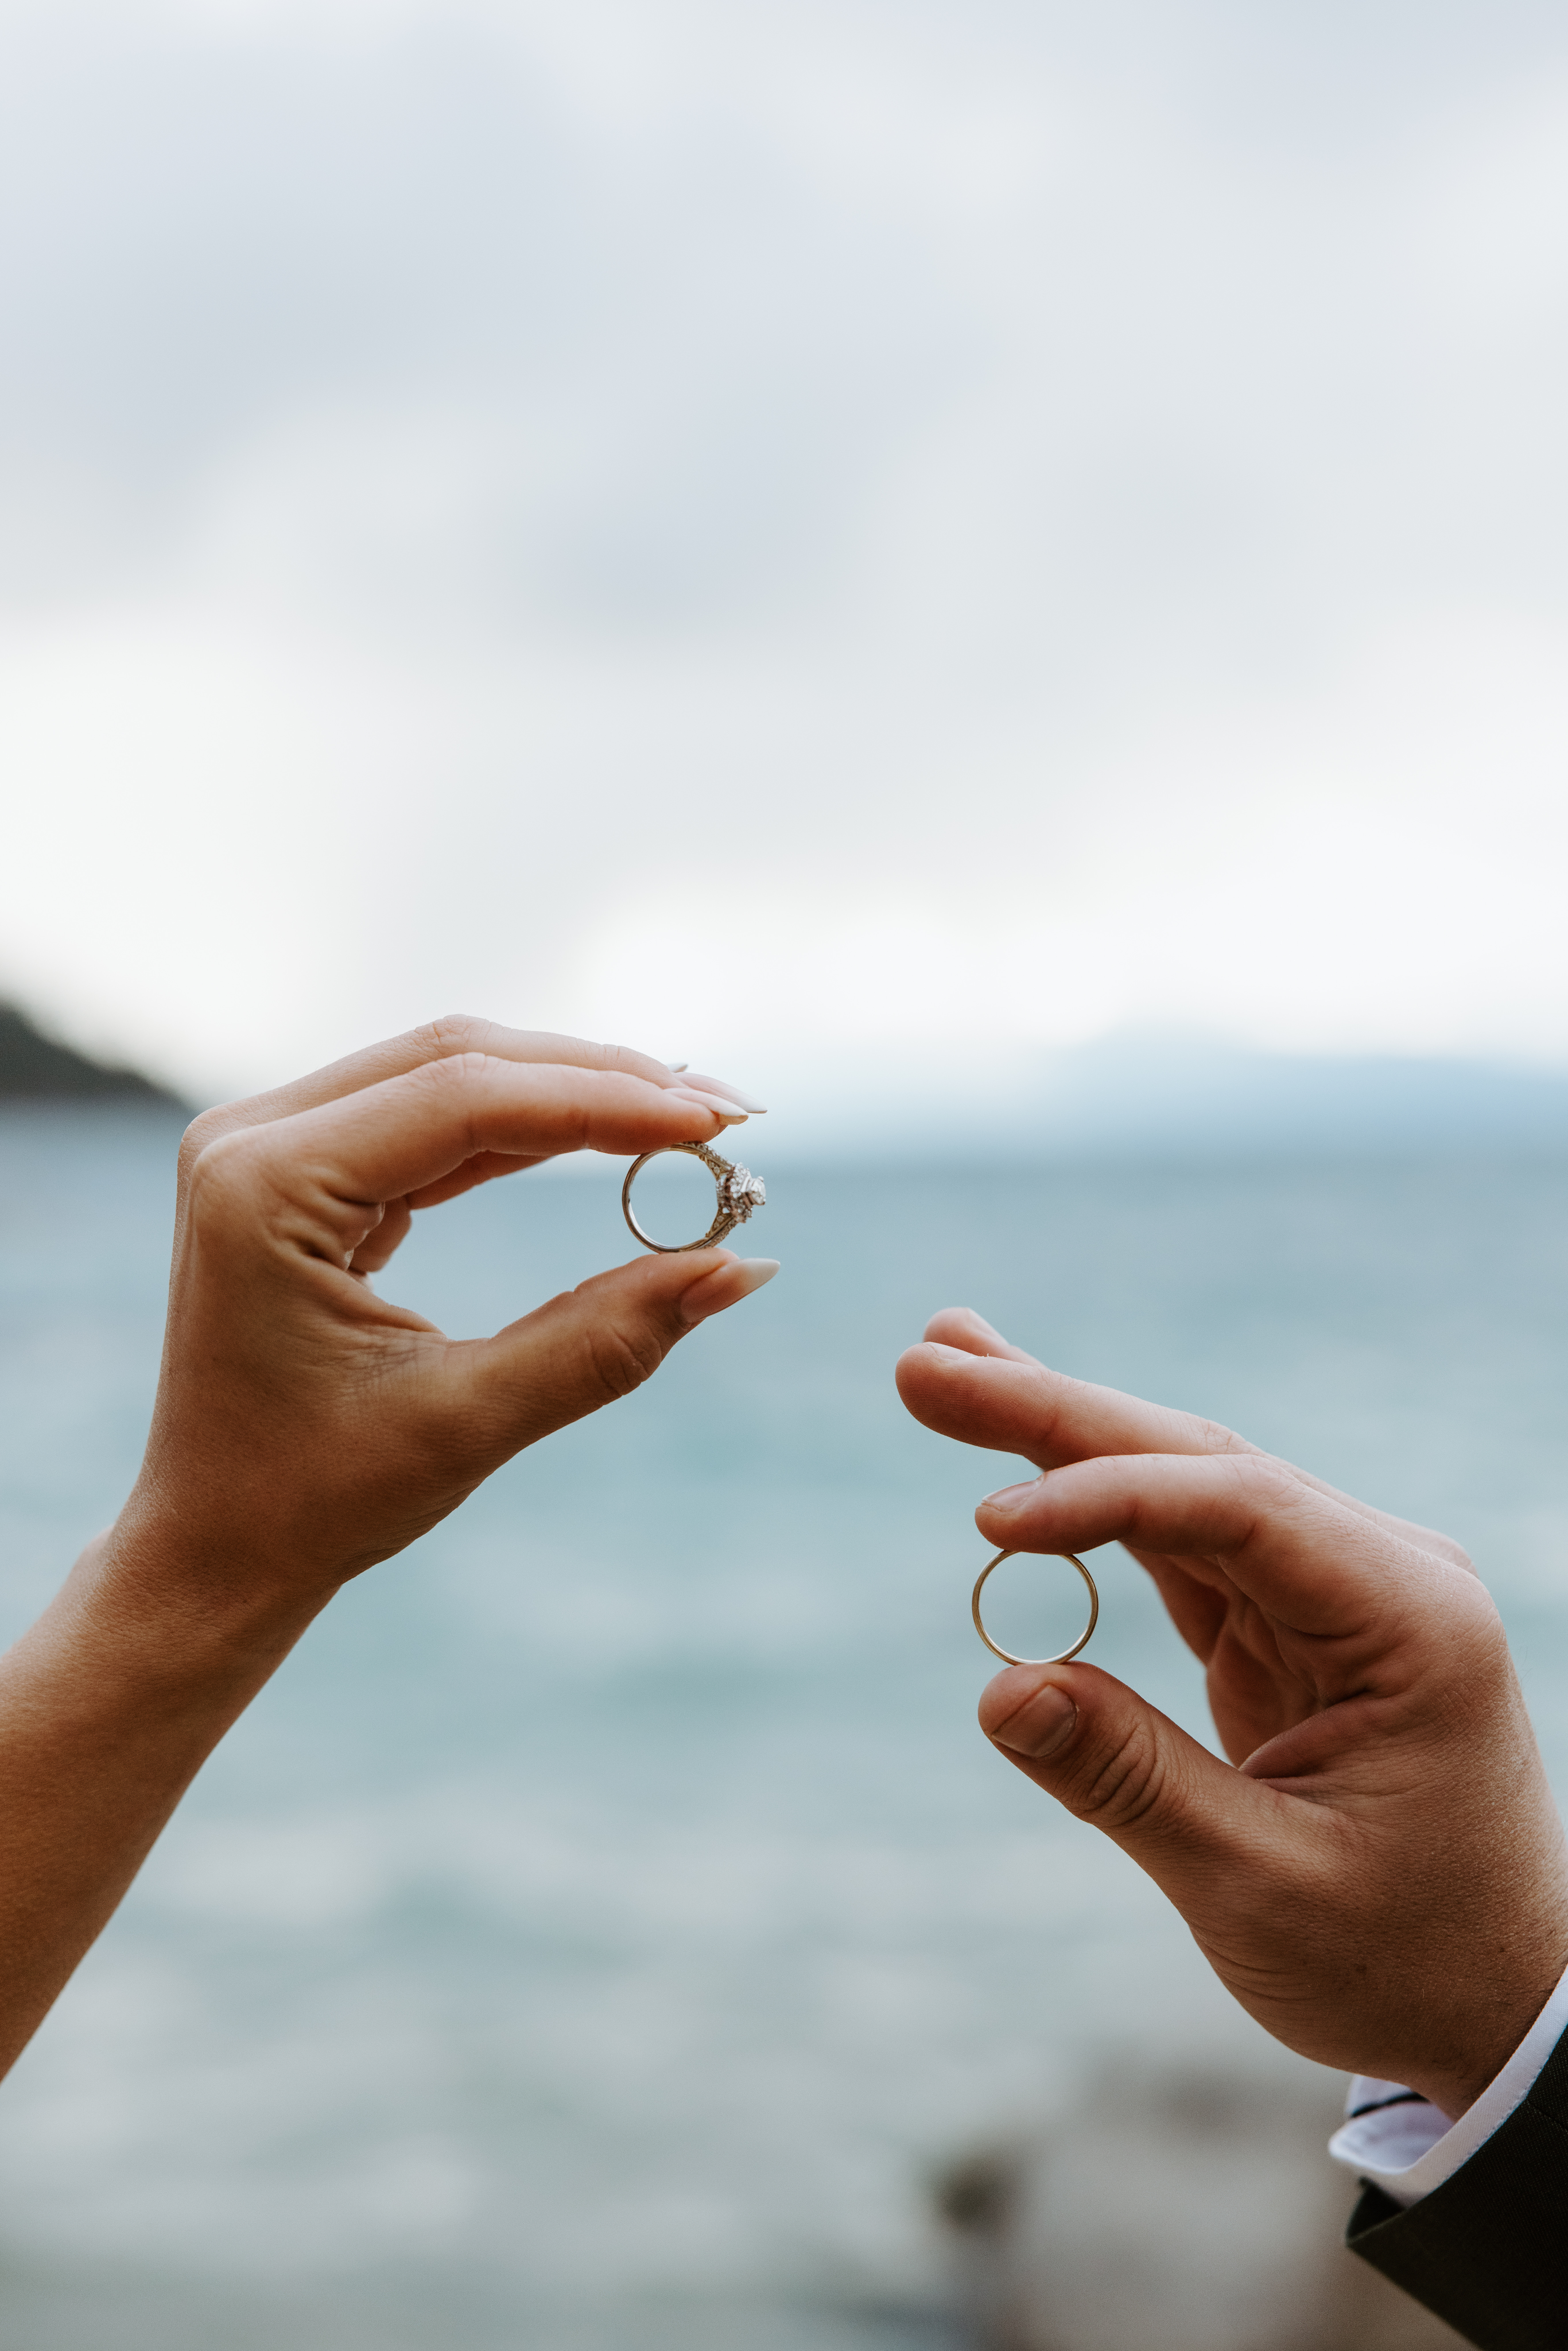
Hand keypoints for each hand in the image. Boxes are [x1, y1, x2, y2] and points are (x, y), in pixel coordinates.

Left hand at [123, 1016, 776, 1604]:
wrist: (211, 1549)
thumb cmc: (314, 1501)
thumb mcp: (466, 1423)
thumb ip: (604, 1339)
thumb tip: (741, 1267)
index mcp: (263, 1187)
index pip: (465, 1099)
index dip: (604, 1101)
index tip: (716, 1124)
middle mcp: (252, 1139)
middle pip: (462, 1060)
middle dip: (604, 1079)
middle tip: (729, 1113)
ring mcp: (270, 1146)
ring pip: (454, 1073)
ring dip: (576, 1092)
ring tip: (690, 1119)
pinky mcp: (301, 1167)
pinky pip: (433, 1118)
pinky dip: (529, 1127)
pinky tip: (614, 1134)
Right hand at [897, 1309, 1567, 2118]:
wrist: (1501, 2007)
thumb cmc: (1403, 1962)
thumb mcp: (1263, 1889)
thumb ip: (1131, 1783)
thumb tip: (1001, 1693)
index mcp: (1413, 1620)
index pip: (1239, 1509)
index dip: (1106, 1498)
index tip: (987, 1522)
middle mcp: (1382, 1576)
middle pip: (1200, 1462)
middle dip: (1056, 1412)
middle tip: (928, 1359)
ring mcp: (1335, 1593)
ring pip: (1180, 1484)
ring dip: (1061, 1433)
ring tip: (949, 1369)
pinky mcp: (1291, 1627)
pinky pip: (1181, 1544)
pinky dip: (1097, 1506)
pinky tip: (1022, 1463)